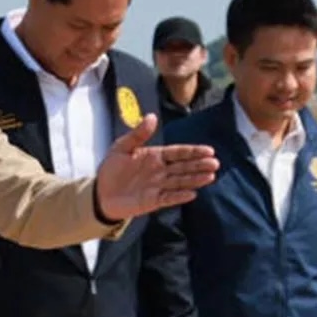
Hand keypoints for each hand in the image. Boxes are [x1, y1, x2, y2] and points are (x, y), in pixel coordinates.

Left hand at [94, 114, 219, 220]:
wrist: (100, 193)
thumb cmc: (112, 169)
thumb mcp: (121, 147)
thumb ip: (138, 134)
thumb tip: (152, 116)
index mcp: (155, 156)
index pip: (178, 152)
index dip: (193, 152)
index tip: (209, 150)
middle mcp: (161, 171)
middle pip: (183, 167)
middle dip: (199, 165)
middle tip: (215, 163)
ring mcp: (158, 186)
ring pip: (180, 181)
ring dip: (194, 179)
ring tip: (210, 176)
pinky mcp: (153, 201)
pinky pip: (168, 198)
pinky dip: (179, 196)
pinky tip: (192, 194)